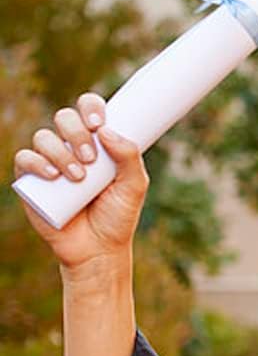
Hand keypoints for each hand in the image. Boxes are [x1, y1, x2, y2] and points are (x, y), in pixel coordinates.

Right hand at [13, 94, 148, 276]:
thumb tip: (106, 131)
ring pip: (44, 136)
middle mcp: (72, 147)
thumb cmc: (118, 215)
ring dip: (60, 151)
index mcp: (98, 143)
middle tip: (91, 158)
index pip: (89, 110)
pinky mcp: (31, 180)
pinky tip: (53, 175)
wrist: (98, 248)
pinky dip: (37, 162)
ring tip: (78, 176)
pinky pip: (24, 158)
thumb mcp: (134, 186)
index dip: (90, 107)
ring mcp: (50, 162)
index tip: (99, 123)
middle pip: (65, 118)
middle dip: (77, 132)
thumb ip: (129, 156)